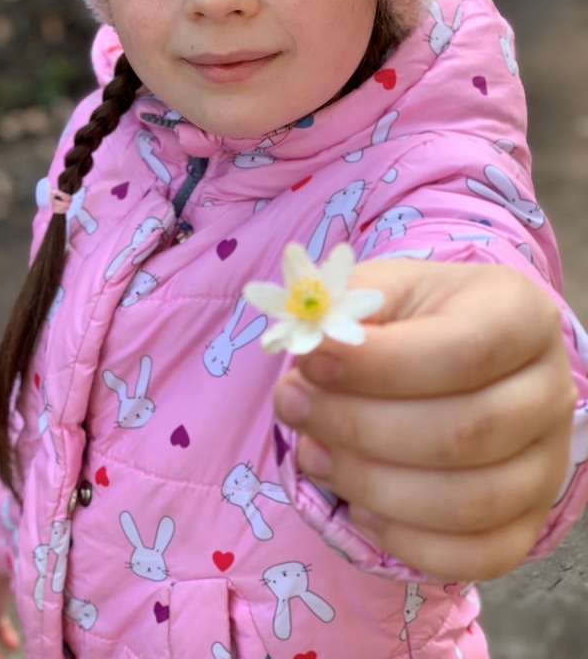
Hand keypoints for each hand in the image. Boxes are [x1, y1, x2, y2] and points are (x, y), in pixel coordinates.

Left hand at [273, 260, 576, 581]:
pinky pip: (478, 556)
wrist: (448, 354)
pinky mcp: (528, 521)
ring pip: (470, 501)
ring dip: (372, 484)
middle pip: (465, 432)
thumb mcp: (383, 289)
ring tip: (312, 452)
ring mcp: (547, 464)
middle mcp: (550, 391)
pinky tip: (357, 507)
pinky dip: (408, 541)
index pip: (466, 352)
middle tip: (293, 405)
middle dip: (361, 427)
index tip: (311, 362)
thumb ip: (347, 311)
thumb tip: (310, 347)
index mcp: (522, 316)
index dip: (381, 366)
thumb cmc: (412, 318)